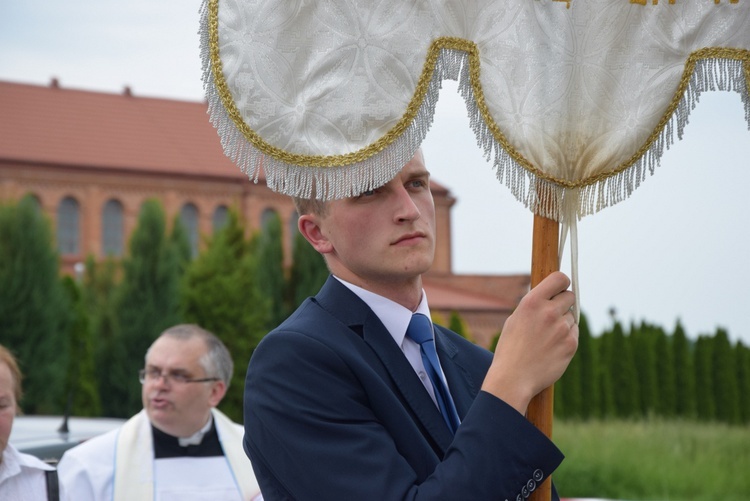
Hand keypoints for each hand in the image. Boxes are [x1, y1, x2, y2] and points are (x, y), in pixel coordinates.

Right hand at [481, 271, 577, 414]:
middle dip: (563, 303)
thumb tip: (551, 295)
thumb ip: (534, 305)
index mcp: (532, 302)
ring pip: (571, 316)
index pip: (559, 278)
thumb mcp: (515, 319)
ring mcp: (562, 328)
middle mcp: (548, 312)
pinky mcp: (571, 344)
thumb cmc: (511, 348)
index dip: (562, 281)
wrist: (513, 378)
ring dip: (563, 323)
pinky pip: (574, 332)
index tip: (560, 287)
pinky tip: (551, 347)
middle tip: (552, 314)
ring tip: (546, 338)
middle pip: (570, 296)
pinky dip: (566, 337)